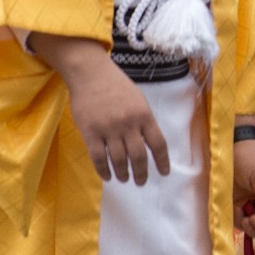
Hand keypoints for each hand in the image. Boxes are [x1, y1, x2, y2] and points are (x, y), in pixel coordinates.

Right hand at [35, 34, 169, 183]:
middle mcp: (128, 124)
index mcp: (144, 115)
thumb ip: (143, 120)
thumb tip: (148, 144)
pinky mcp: (90, 132)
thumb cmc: (115, 84)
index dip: (162, 161)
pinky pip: (98, 158)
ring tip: (124, 178)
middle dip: (141, 173)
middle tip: (140, 181)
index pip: (158, 144)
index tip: (164, 173)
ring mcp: (108, 129)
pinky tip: (107, 176)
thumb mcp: (138, 99)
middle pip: (139, 156)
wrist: (90, 72)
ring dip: (123, 173)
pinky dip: (104, 170)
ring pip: (119, 160)